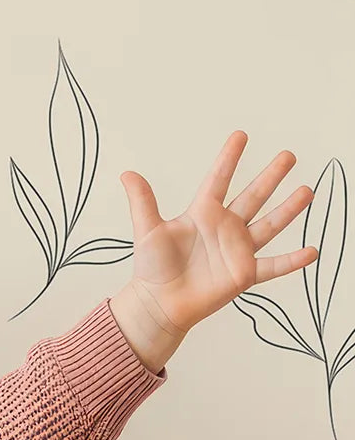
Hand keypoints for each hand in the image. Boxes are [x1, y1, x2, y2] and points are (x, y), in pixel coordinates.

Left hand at [119, 130, 317, 340]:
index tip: (240, 135)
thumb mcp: (147, 231)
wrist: (157, 304)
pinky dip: (292, 261)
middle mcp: (224, 228)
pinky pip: (273, 266)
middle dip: (271, 176)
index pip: (219, 179)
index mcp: (202, 213)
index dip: (229, 158)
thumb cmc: (151, 269)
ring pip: (269, 225)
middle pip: (253, 196)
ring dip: (288, 209)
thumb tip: (127, 174)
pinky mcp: (243, 274)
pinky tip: (311, 250)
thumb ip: (142, 202)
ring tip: (306, 190)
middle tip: (288, 156)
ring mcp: (237, 250)